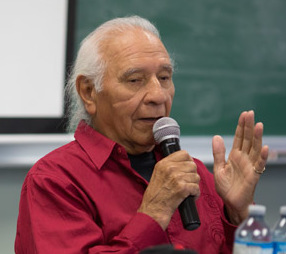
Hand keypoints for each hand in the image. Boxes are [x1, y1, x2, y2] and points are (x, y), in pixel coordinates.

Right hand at [138, 150, 199, 229]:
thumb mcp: (158, 175)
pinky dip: (195, 194)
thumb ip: (170, 166)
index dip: (189, 161)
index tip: (188, 169)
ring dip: (194, 185)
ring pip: (196, 176)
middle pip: (192, 165)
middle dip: (192, 175)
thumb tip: (186, 163)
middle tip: (187, 183)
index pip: (184, 153)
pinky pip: (196, 187)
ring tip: (187, 191)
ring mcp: (176, 177)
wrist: (152, 211)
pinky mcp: (182, 188)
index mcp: (163, 163)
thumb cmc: (155, 196)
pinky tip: (189, 197)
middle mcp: (169, 168)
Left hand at [212, 110, 268, 224]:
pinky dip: (261, 156)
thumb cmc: (226, 187)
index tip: (243, 115)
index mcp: (234, 156)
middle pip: (247, 139)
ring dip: (257, 137)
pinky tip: (263, 147)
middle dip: (248, 126)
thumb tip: (216, 136)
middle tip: (250, 114)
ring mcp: (249, 166)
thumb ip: (218, 153)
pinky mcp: (253, 176)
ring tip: (258, 125)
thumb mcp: (219, 168)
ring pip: (254, 149)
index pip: (239, 138)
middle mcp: (244, 159)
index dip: (241, 126)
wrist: (230, 203)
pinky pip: (259, 165)